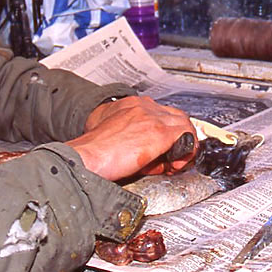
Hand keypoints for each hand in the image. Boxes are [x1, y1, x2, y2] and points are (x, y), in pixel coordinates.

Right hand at [68, 96, 195, 180]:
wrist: (85, 159)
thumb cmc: (91, 154)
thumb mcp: (109, 137)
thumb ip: (129, 139)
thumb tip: (147, 155)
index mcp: (129, 105)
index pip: (159, 114)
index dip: (164, 134)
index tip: (159, 151)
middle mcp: (142, 107)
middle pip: (175, 117)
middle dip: (177, 139)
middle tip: (170, 159)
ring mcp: (152, 118)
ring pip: (184, 125)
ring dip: (182, 146)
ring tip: (173, 164)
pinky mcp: (159, 132)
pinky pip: (185, 137)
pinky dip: (185, 152)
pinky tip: (174, 165)